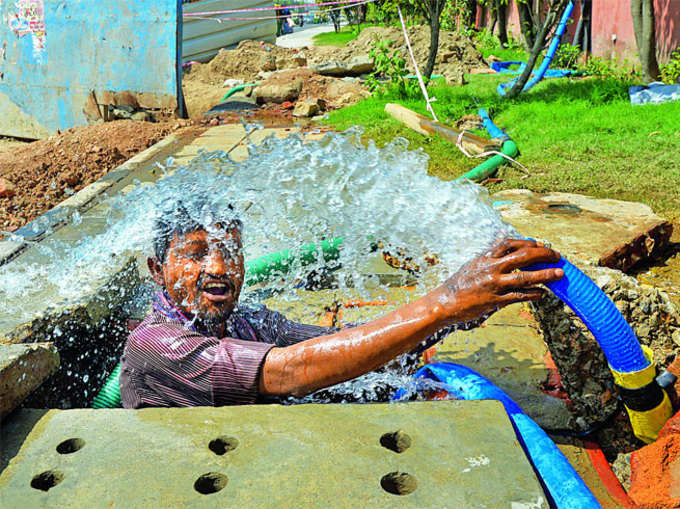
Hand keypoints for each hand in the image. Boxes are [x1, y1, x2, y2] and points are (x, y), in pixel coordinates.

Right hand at [438, 238, 563, 322]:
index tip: (540, 245)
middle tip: (556, 256)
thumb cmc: (458, 285)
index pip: (510, 244)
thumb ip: (489, 259)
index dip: (528, 243)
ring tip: (559, 273)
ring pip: (525, 276)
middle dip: (543, 255)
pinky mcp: (495, 301)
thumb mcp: (472, 266)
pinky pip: (519, 296)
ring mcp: (494, 285)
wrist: (444, 303)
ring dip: (545, 274)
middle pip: (522, 256)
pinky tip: (542, 293)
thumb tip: (504, 251)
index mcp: (485, 258)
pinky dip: (533, 294)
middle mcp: (491, 268)